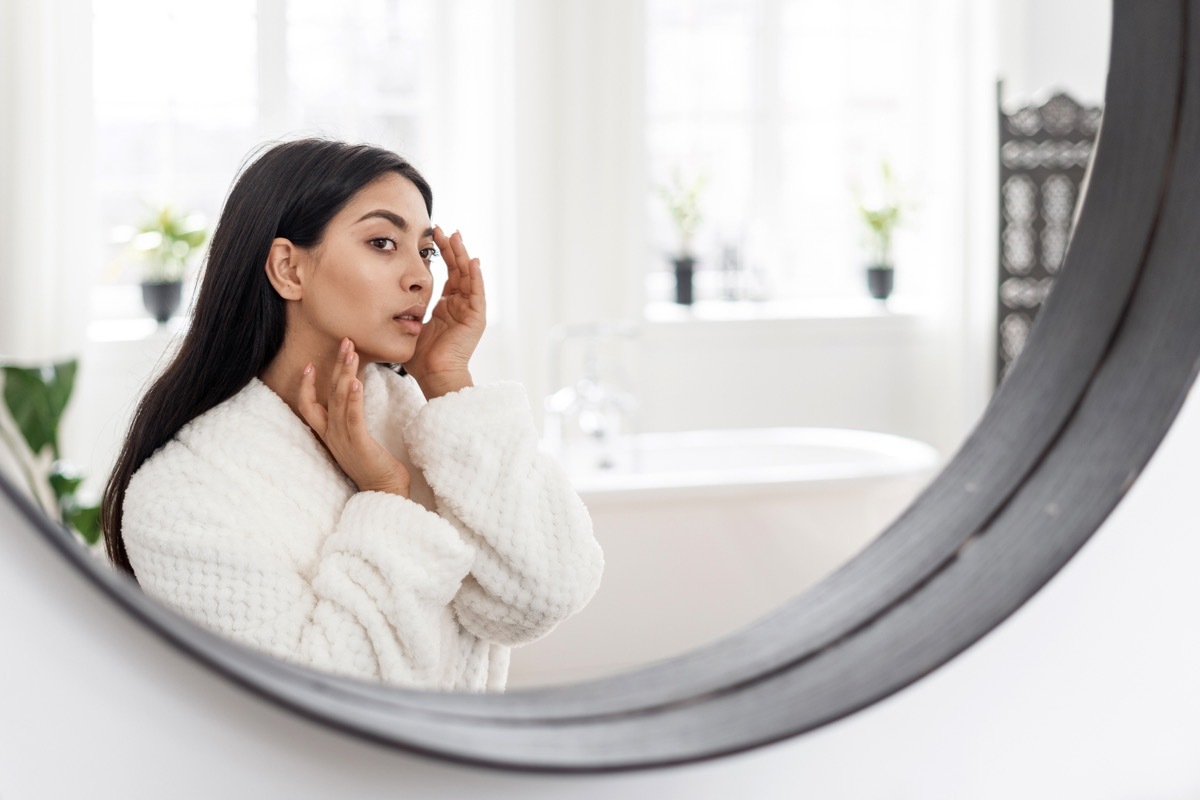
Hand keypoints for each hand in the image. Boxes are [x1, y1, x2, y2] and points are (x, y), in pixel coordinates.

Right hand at [298, 339, 410, 496]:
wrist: (384, 492)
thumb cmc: (375, 466)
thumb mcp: (358, 441)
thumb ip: (352, 422)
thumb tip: (355, 401)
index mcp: (330, 435)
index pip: (308, 406)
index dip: (306, 385)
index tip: (309, 364)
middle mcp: (332, 435)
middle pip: (327, 394)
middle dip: (335, 366)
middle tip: (345, 342)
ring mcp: (344, 440)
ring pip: (339, 400)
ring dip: (345, 373)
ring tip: (351, 352)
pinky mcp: (359, 444)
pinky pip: (353, 417)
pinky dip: (353, 398)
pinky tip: (356, 382)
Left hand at [404, 227, 484, 397]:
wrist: (433, 375)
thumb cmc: (420, 358)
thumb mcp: (410, 326)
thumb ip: (404, 311)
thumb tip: (383, 299)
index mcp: (447, 307)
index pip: (447, 275)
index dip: (442, 255)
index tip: (432, 237)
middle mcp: (460, 306)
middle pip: (458, 270)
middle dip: (451, 249)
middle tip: (442, 229)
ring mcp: (470, 312)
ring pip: (468, 277)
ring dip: (463, 256)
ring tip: (456, 237)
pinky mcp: (476, 319)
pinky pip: (478, 293)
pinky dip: (476, 277)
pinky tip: (472, 260)